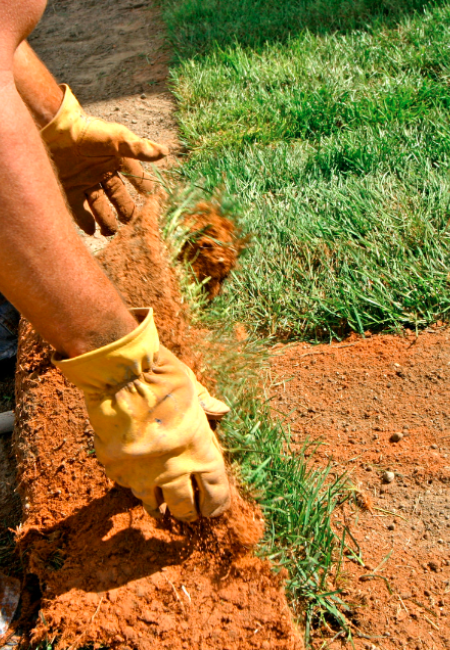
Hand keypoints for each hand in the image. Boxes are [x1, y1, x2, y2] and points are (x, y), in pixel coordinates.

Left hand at [41, 85, 168, 236]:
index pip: (135, 176)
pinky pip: (79, 209)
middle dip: (126, 210)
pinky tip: (92, 232)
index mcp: (115, 160)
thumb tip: (164, 152)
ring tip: (112, 232)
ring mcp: (85, 181)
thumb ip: (139, 148)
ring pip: (100, 206)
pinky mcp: (69, 188)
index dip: (144, 187)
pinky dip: (86, 221)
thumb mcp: (116, 138)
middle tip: (133, 223)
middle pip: (118, 196)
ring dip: (106, 220)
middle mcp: (101, 172)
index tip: (153, 199)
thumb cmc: (87, 131)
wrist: (54, 128)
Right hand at [54, 308, 230, 521]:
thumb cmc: (162, 376)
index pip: (215, 492)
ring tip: (160, 508)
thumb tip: (222, 410)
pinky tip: (134, 478)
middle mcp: (173, 469)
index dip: (216, 504)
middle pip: (185, 508)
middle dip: (188, 512)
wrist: (120, 374)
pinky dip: (132, 483)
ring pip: (152, 504)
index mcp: (200, 450)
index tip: (213, 508)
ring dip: (158, 505)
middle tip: (188, 512)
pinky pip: (126, 484)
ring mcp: (142, 472)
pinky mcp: (116, 468)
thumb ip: (206, 404)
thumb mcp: (192, 386)